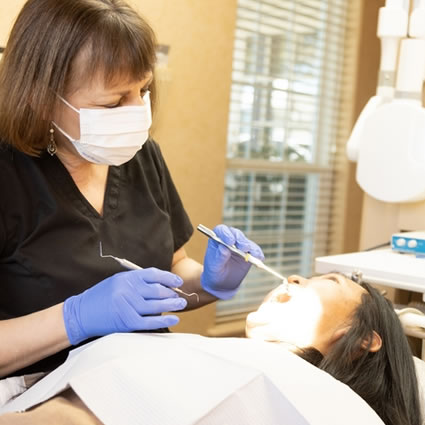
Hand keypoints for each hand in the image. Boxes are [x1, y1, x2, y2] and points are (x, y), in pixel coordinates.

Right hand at [63, 268, 186, 344]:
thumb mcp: (118, 282)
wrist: (81, 314)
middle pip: (157, 290)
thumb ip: (137, 282)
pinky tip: (174, 318)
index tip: (178, 282)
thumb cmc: (101, 297)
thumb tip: (161, 285)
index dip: (169, 278)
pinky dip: (164, 319)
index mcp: (127, 277)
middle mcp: (128, 289)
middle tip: (181, 297)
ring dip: (172, 305)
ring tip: (181, 305)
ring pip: (156, 305)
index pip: (153, 274)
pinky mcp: (127, 321)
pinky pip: (150, 321)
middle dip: (172, 293)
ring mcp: (128, 305)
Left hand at [201, 225, 263, 299]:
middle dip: (240, 240)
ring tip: (252, 253)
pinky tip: (259, 258)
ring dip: (250, 247)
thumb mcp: (214, 266)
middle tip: (243, 248)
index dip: (226, 234)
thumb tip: (224, 248)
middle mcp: (229, 239)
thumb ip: (219, 257)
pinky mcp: (248, 253)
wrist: (222, 282)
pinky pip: (254, 250)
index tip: (230, 241)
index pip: (221, 230)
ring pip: (246, 242)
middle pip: (236, 234)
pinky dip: (257, 253)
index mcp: (217, 239)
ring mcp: (240, 245)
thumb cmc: (214, 272)